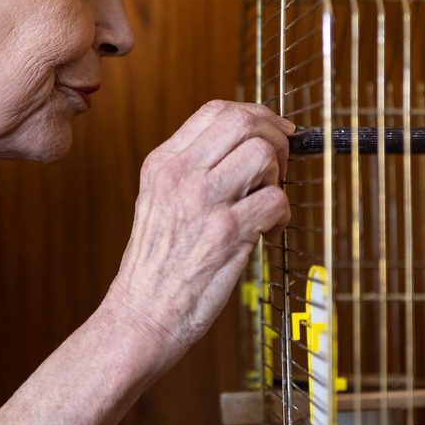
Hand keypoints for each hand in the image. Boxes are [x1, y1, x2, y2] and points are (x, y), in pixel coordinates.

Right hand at [104, 100, 292, 363]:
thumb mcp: (157, 199)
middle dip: (275, 138)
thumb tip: (242, 146)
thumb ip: (192, 169)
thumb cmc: (155, 264)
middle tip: (280, 165)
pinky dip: (282, 216)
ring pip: (263, 155)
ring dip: (278, 178)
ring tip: (266, 202)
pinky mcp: (227, 233)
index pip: (216, 110)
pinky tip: (268, 232)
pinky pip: (276, 201)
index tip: (273, 132)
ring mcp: (204, 202)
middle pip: (244, 122)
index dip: (256, 115)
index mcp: (163, 163)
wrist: (142, 313)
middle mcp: (181, 175)